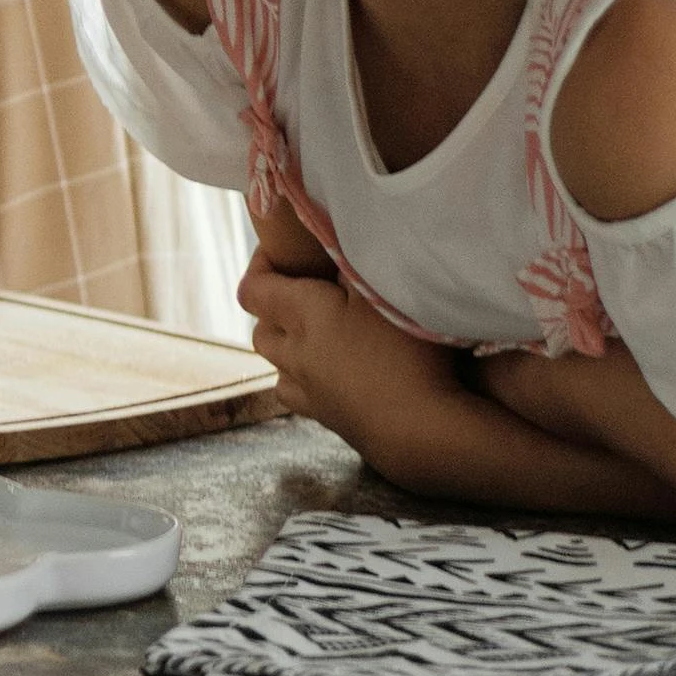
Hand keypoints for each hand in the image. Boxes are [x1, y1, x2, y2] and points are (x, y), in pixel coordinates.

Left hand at [238, 257, 463, 457]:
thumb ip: (351, 263)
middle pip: (261, 330)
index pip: (254, 288)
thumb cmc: (404, 353)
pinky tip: (335, 375)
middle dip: (272, 308)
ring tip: (319, 335)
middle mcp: (295, 356)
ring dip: (288, 348)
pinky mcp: (331, 422)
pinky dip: (307, 381)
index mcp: (301, 316)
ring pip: (279, 366)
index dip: (260, 264)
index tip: (281, 248)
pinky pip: (302, 396)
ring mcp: (310, 394)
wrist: (421, 432)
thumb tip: (330, 242)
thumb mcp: (382, 291)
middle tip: (304, 291)